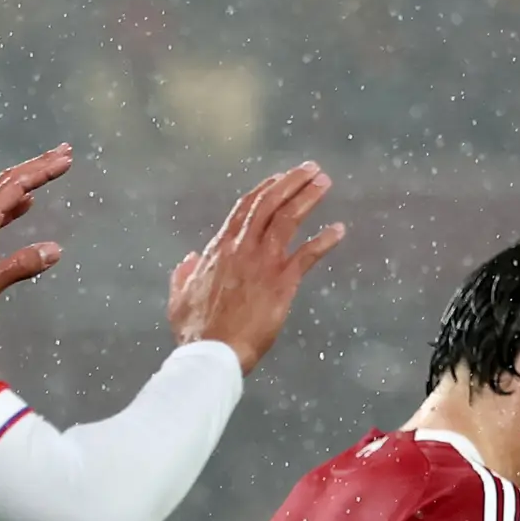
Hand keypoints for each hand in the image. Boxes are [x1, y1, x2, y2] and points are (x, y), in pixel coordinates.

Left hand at [0, 145, 73, 337]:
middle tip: (64, 152)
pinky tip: (27, 202)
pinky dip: (15, 201)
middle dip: (36, 165)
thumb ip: (20, 266)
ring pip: (1, 193)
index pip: (13, 187)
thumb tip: (55, 249)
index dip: (40, 171)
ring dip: (27, 179)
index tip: (66, 160)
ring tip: (50, 169)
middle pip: (7, 182)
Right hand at [169, 161, 343, 373]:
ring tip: (324, 182)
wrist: (213, 351)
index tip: (279, 178)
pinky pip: (307, 254)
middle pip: (269, 203)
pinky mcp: (282, 282)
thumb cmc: (195, 331)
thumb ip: (183, 274)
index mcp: (219, 249)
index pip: (245, 209)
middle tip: (311, 168)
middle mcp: (242, 247)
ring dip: (308, 196)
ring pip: (288, 218)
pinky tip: (339, 229)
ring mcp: (263, 262)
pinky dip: (324, 240)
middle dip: (292, 181)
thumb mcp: (179, 297)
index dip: (264, 190)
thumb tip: (189, 259)